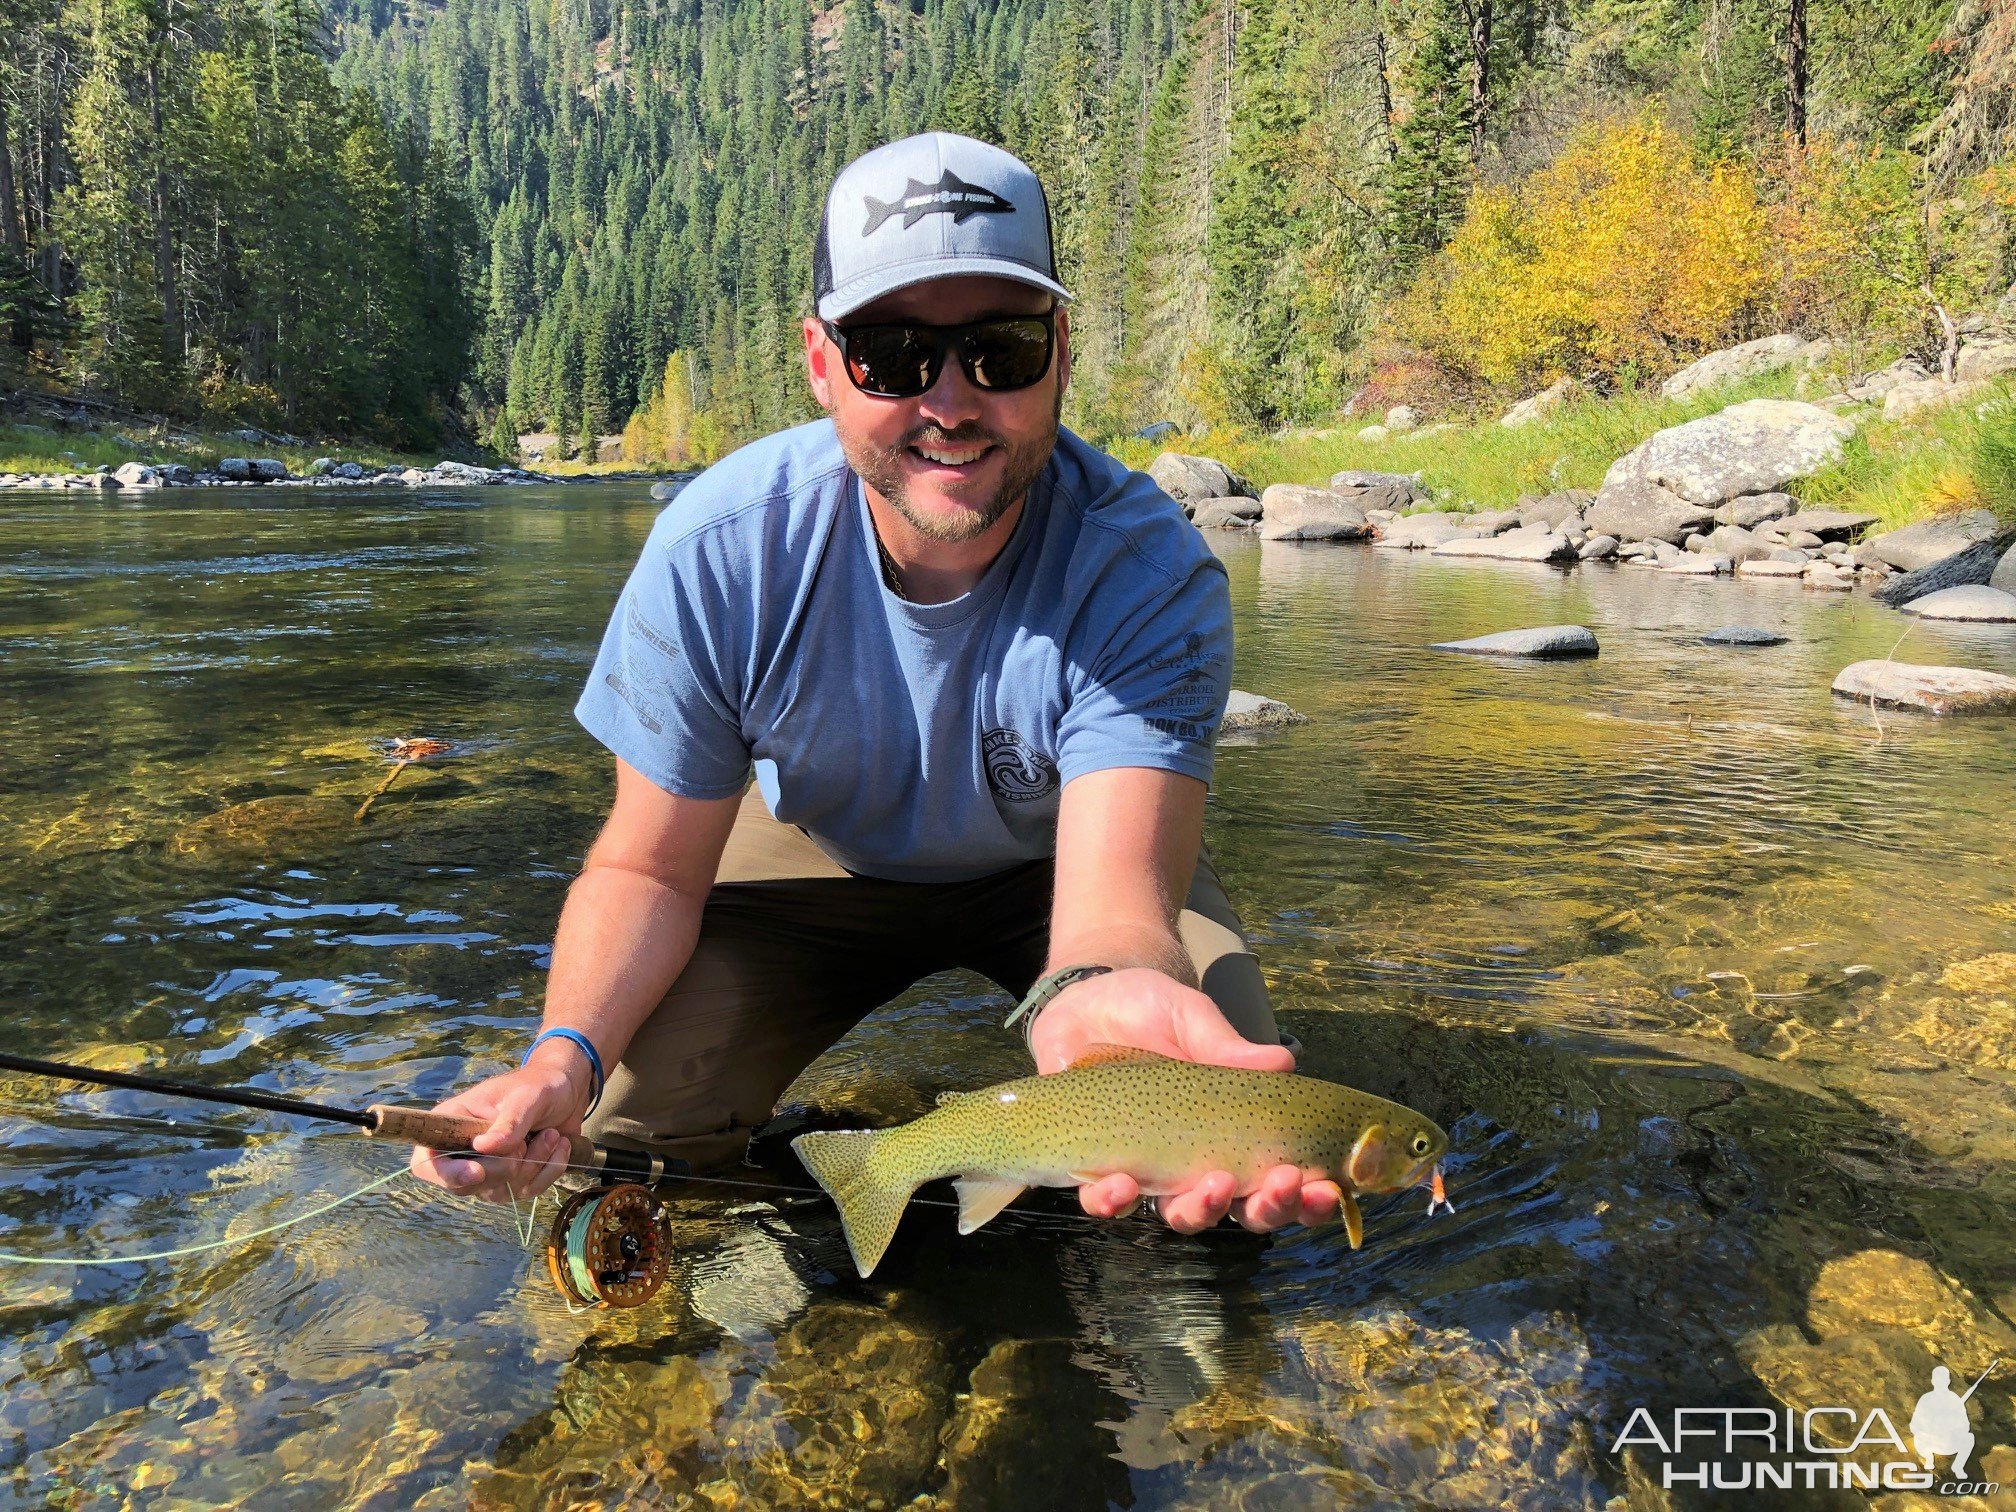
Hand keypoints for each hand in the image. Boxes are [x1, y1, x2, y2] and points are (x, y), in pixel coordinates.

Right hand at [405, 1051, 587, 1203]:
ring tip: (550, 1134)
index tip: (476, 1172)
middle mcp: (463, 1151)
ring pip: (500, 1192)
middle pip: (467, 1185)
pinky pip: (527, 1192)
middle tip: (527, 1139)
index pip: (427, 1162)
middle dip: (505, 1166)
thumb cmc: (538, 1085)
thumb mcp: (526, 1096)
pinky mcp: (512, 1180)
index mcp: (452, 1122)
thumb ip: (508, 1121)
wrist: (566, 1091)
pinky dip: (549, 1170)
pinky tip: (560, 1145)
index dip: (445, 1174)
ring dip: (533, 1164)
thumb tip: (483, 1148)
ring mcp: (488, 1170)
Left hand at [1029, 967, 1340, 1234]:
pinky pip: (1106, 1201)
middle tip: (1280, 1185)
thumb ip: (1226, 1044)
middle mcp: (1198, 1162)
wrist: (1087, 1000)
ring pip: (1181, 1215)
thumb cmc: (1150, 1011)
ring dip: (1200, 1211)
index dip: (1307, 1196)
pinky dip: (1115, 1202)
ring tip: (1213, 1188)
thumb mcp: (1191, 1018)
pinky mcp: (1097, 1167)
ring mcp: (1150, 1170)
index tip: (1325, 1187)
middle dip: (1268, 1209)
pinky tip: (1122, 1185)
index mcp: (1234, 1132)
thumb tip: (1283, 1061)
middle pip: (1242, 1211)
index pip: (1280, 1178)